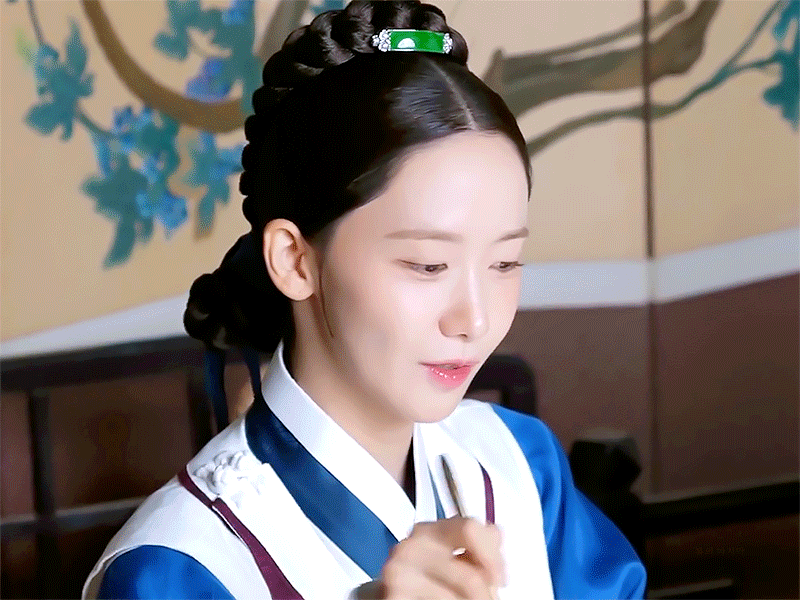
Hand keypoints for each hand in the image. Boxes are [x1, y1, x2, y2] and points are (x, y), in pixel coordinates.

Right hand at [356, 517, 505, 599]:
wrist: (388, 597)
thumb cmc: (426, 578)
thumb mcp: (451, 555)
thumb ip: (475, 544)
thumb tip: (496, 533)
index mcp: (429, 530)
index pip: (470, 529)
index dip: (493, 557)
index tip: (500, 579)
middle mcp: (410, 547)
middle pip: (470, 577)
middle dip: (485, 596)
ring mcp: (398, 573)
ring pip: (458, 598)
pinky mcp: (391, 596)